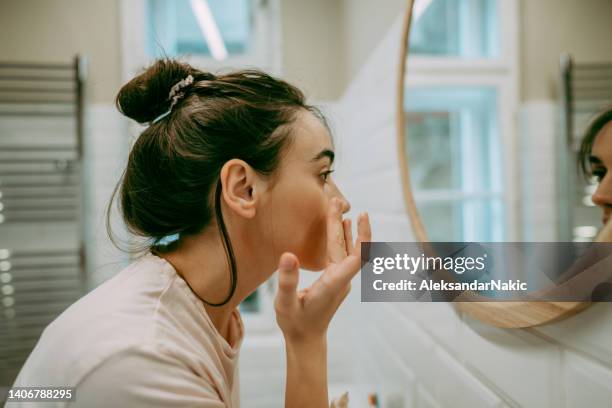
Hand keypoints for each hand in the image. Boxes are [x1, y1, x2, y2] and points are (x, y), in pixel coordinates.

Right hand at [274, 197, 371, 343]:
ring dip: (345, 230)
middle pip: (349, 248)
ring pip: (346, 250)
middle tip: (336, 200)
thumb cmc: (295, 323)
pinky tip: (341, 228)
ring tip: (341, 208)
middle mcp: (341, 280)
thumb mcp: (285, 303)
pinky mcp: (336, 280)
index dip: (362, 236)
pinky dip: (341, 239)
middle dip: (344, 224)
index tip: (360, 215)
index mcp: (334, 283)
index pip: (357, 257)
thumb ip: (288, 280)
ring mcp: (340, 280)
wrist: (306, 340)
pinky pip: (343, 255)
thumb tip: (288, 255)